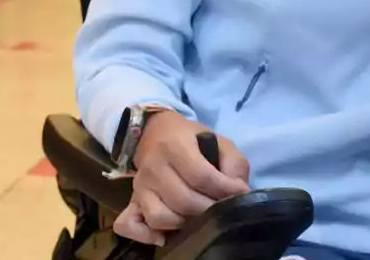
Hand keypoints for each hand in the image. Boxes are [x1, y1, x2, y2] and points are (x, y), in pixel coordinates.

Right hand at [114, 111, 250, 245]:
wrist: (154, 131)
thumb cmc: (191, 139)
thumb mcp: (218, 140)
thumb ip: (234, 164)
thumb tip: (240, 191)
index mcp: (176, 146)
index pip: (201, 176)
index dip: (224, 190)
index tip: (239, 194)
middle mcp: (154, 167)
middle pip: (183, 200)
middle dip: (208, 210)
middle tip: (221, 210)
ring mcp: (140, 186)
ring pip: (159, 216)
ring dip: (183, 224)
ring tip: (198, 220)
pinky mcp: (131, 200)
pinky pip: (129, 224)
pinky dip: (146, 235)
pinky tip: (165, 237)